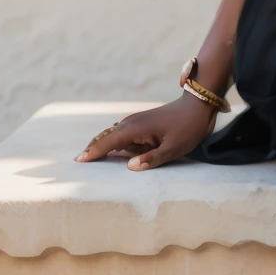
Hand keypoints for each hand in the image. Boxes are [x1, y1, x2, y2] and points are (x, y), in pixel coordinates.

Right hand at [75, 94, 216, 171]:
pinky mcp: (141, 124)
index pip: (107, 142)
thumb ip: (152, 159)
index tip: (78, 161)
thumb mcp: (173, 148)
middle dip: (92, 148)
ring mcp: (135, 122)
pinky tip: (112, 153)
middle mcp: (130, 123)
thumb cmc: (188, 128)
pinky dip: (114, 143)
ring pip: (112, 136)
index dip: (93, 152)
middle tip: (77, 161)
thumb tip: (130, 167)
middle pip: (105, 137)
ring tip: (89, 159)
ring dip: (102, 146)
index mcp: (135, 129)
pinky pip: (122, 135)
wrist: (198, 106)